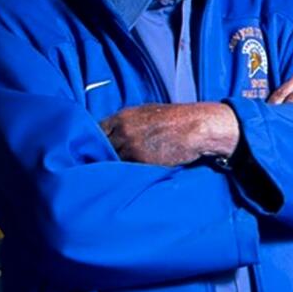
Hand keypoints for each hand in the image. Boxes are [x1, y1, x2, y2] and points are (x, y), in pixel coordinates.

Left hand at [101, 102, 238, 165]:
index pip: (96, 131)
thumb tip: (116, 134)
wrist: (196, 127)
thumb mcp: (147, 113)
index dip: (95, 142)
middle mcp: (123, 130)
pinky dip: (125, 174)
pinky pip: (125, 170)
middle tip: (101, 166)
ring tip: (113, 175)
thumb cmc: (176, 120)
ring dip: (111, 168)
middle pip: (100, 147)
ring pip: (111, 161)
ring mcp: (130, 146)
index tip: (96, 150)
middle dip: (100, 156)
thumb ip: (128, 123)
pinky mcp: (141, 161)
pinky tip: (127, 178)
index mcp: (123, 116)